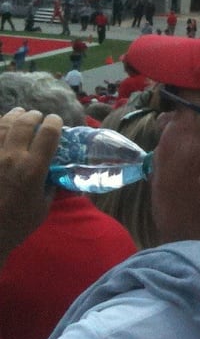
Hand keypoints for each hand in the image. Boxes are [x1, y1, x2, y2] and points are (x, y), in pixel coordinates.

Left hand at [0, 108, 61, 264]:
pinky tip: (0, 127)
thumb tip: (55, 173)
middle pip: (24, 123)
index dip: (54, 122)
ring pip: (2, 125)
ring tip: (18, 114)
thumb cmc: (17, 224)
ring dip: (13, 116)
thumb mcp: (43, 206)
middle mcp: (12, 158)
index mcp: (33, 169)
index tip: (56, 121)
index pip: (48, 133)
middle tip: (37, 116)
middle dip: (33, 115)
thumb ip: (49, 185)